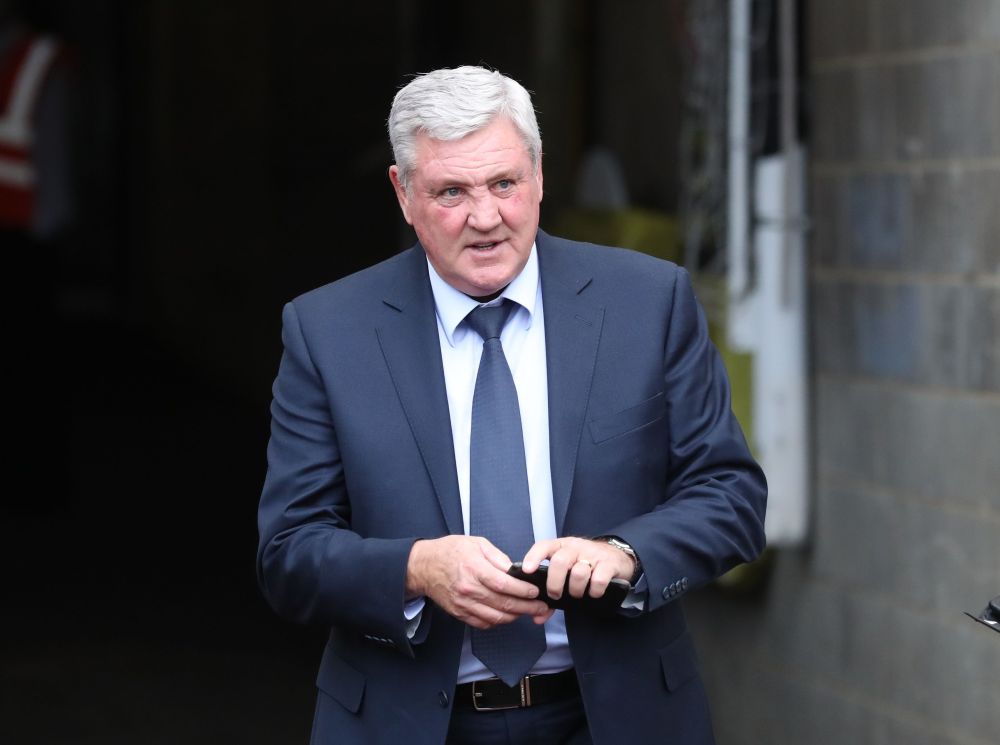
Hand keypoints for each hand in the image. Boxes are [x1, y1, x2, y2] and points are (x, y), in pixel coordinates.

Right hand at [406, 536, 551, 629]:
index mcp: (474, 568)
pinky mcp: (460, 613)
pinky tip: (507, 615)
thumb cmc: (449, 551)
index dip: (523, 591)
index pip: (504, 584)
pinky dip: (499, 621)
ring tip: (528, 612)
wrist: (424, 567)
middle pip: (504, 604)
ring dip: (516, 616)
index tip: (535, 592)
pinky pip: (484, 623)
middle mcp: (469, 589)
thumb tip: (514, 569)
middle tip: (541, 607)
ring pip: (496, 617)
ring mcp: (464, 604)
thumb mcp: (475, 543)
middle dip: (527, 607)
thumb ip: (497, 556)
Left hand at [521, 537, 634, 607]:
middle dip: (554, 583)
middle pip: (560, 561)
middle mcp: (575, 547)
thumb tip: (538, 617)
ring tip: (577, 594)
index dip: (533, 557)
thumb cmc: (585, 565)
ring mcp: (593, 554)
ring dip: (575, 589)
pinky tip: (594, 593)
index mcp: (561, 546)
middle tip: (555, 595)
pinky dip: (594, 591)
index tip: (527, 571)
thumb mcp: (568, 571)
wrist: (617, 556)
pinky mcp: (609, 564)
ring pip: (579, 572)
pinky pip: (599, 579)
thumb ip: (551, 593)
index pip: (544, 546)